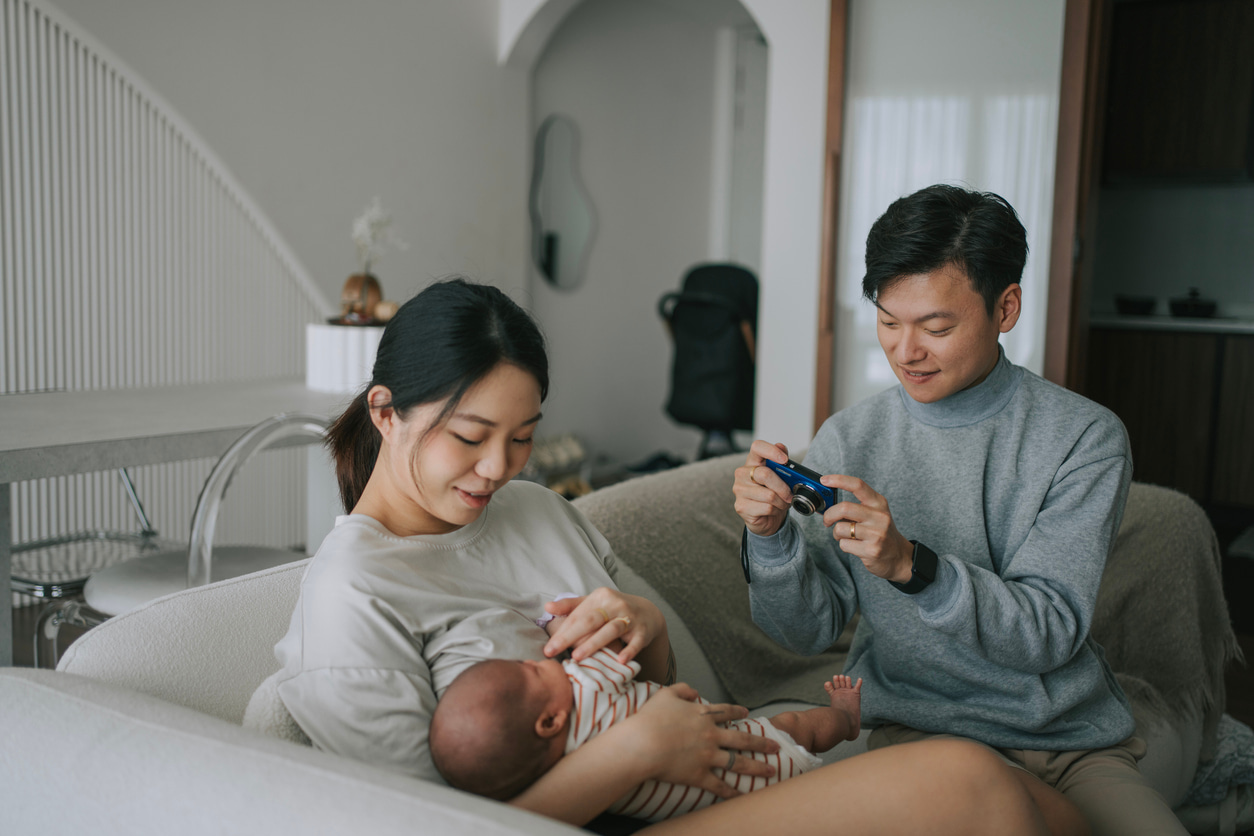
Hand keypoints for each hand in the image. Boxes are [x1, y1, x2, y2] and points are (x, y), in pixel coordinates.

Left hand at [542, 587, 663, 664]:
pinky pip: (635, 642)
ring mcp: (631, 618)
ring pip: (611, 630)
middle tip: (553, 651)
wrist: (648, 612)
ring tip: (577, 656)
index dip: (562, 631)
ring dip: (594, 643)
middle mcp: (616, 605)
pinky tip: (620, 661)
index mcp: (601, 596)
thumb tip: (547, 607)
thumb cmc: (613, 610)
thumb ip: (570, 606)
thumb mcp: (593, 603)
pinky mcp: (643, 632)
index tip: (548, 647)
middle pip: (590, 621)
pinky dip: (629, 651)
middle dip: (570, 637)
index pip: (578, 615)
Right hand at [626, 684, 776, 798]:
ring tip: (772, 770)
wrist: (642, 744)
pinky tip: (742, 795)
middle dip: (761, 742)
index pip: (726, 712)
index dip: (737, 712)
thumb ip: (682, 689)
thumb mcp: (665, 694)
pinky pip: (719, 785)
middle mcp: (711, 734)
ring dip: (757, 767)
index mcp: (703, 715)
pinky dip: (731, 791)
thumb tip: (695, 692)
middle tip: (775, 746)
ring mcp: (707, 756)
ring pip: (738, 762)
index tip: (747, 713)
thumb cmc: (650, 718)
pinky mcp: (699, 775)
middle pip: (742, 738)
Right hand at [733, 440, 794, 536]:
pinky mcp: (741, 506)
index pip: (757, 447)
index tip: (784, 460)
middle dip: (783, 487)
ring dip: (781, 502)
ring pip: (769, 495)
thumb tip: (781, 446)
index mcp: (752, 462)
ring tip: (782, 503)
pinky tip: (774, 510)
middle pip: (765, 474)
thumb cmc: (773, 494)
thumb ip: (781, 462)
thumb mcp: (780, 477)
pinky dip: (776, 510)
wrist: (766, 517)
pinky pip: (767, 507)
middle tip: (790, 494)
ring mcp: (739, 490)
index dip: (771, 451)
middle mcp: (742, 474)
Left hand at [820, 473, 913, 582]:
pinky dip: (844, 546)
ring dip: (837, 534)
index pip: (858, 485)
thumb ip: (856, 507)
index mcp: (878, 503)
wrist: (898, 556)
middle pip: (844, 508)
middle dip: (829, 515)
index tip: (824, 480)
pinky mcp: (871, 550)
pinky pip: (844, 545)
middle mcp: (879, 516)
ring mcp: (876, 534)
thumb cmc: (881, 532)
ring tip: (847, 537)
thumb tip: (828, 504)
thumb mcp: (874, 514)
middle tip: (827, 521)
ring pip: (840, 528)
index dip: (838, 480)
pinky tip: (855, 547)